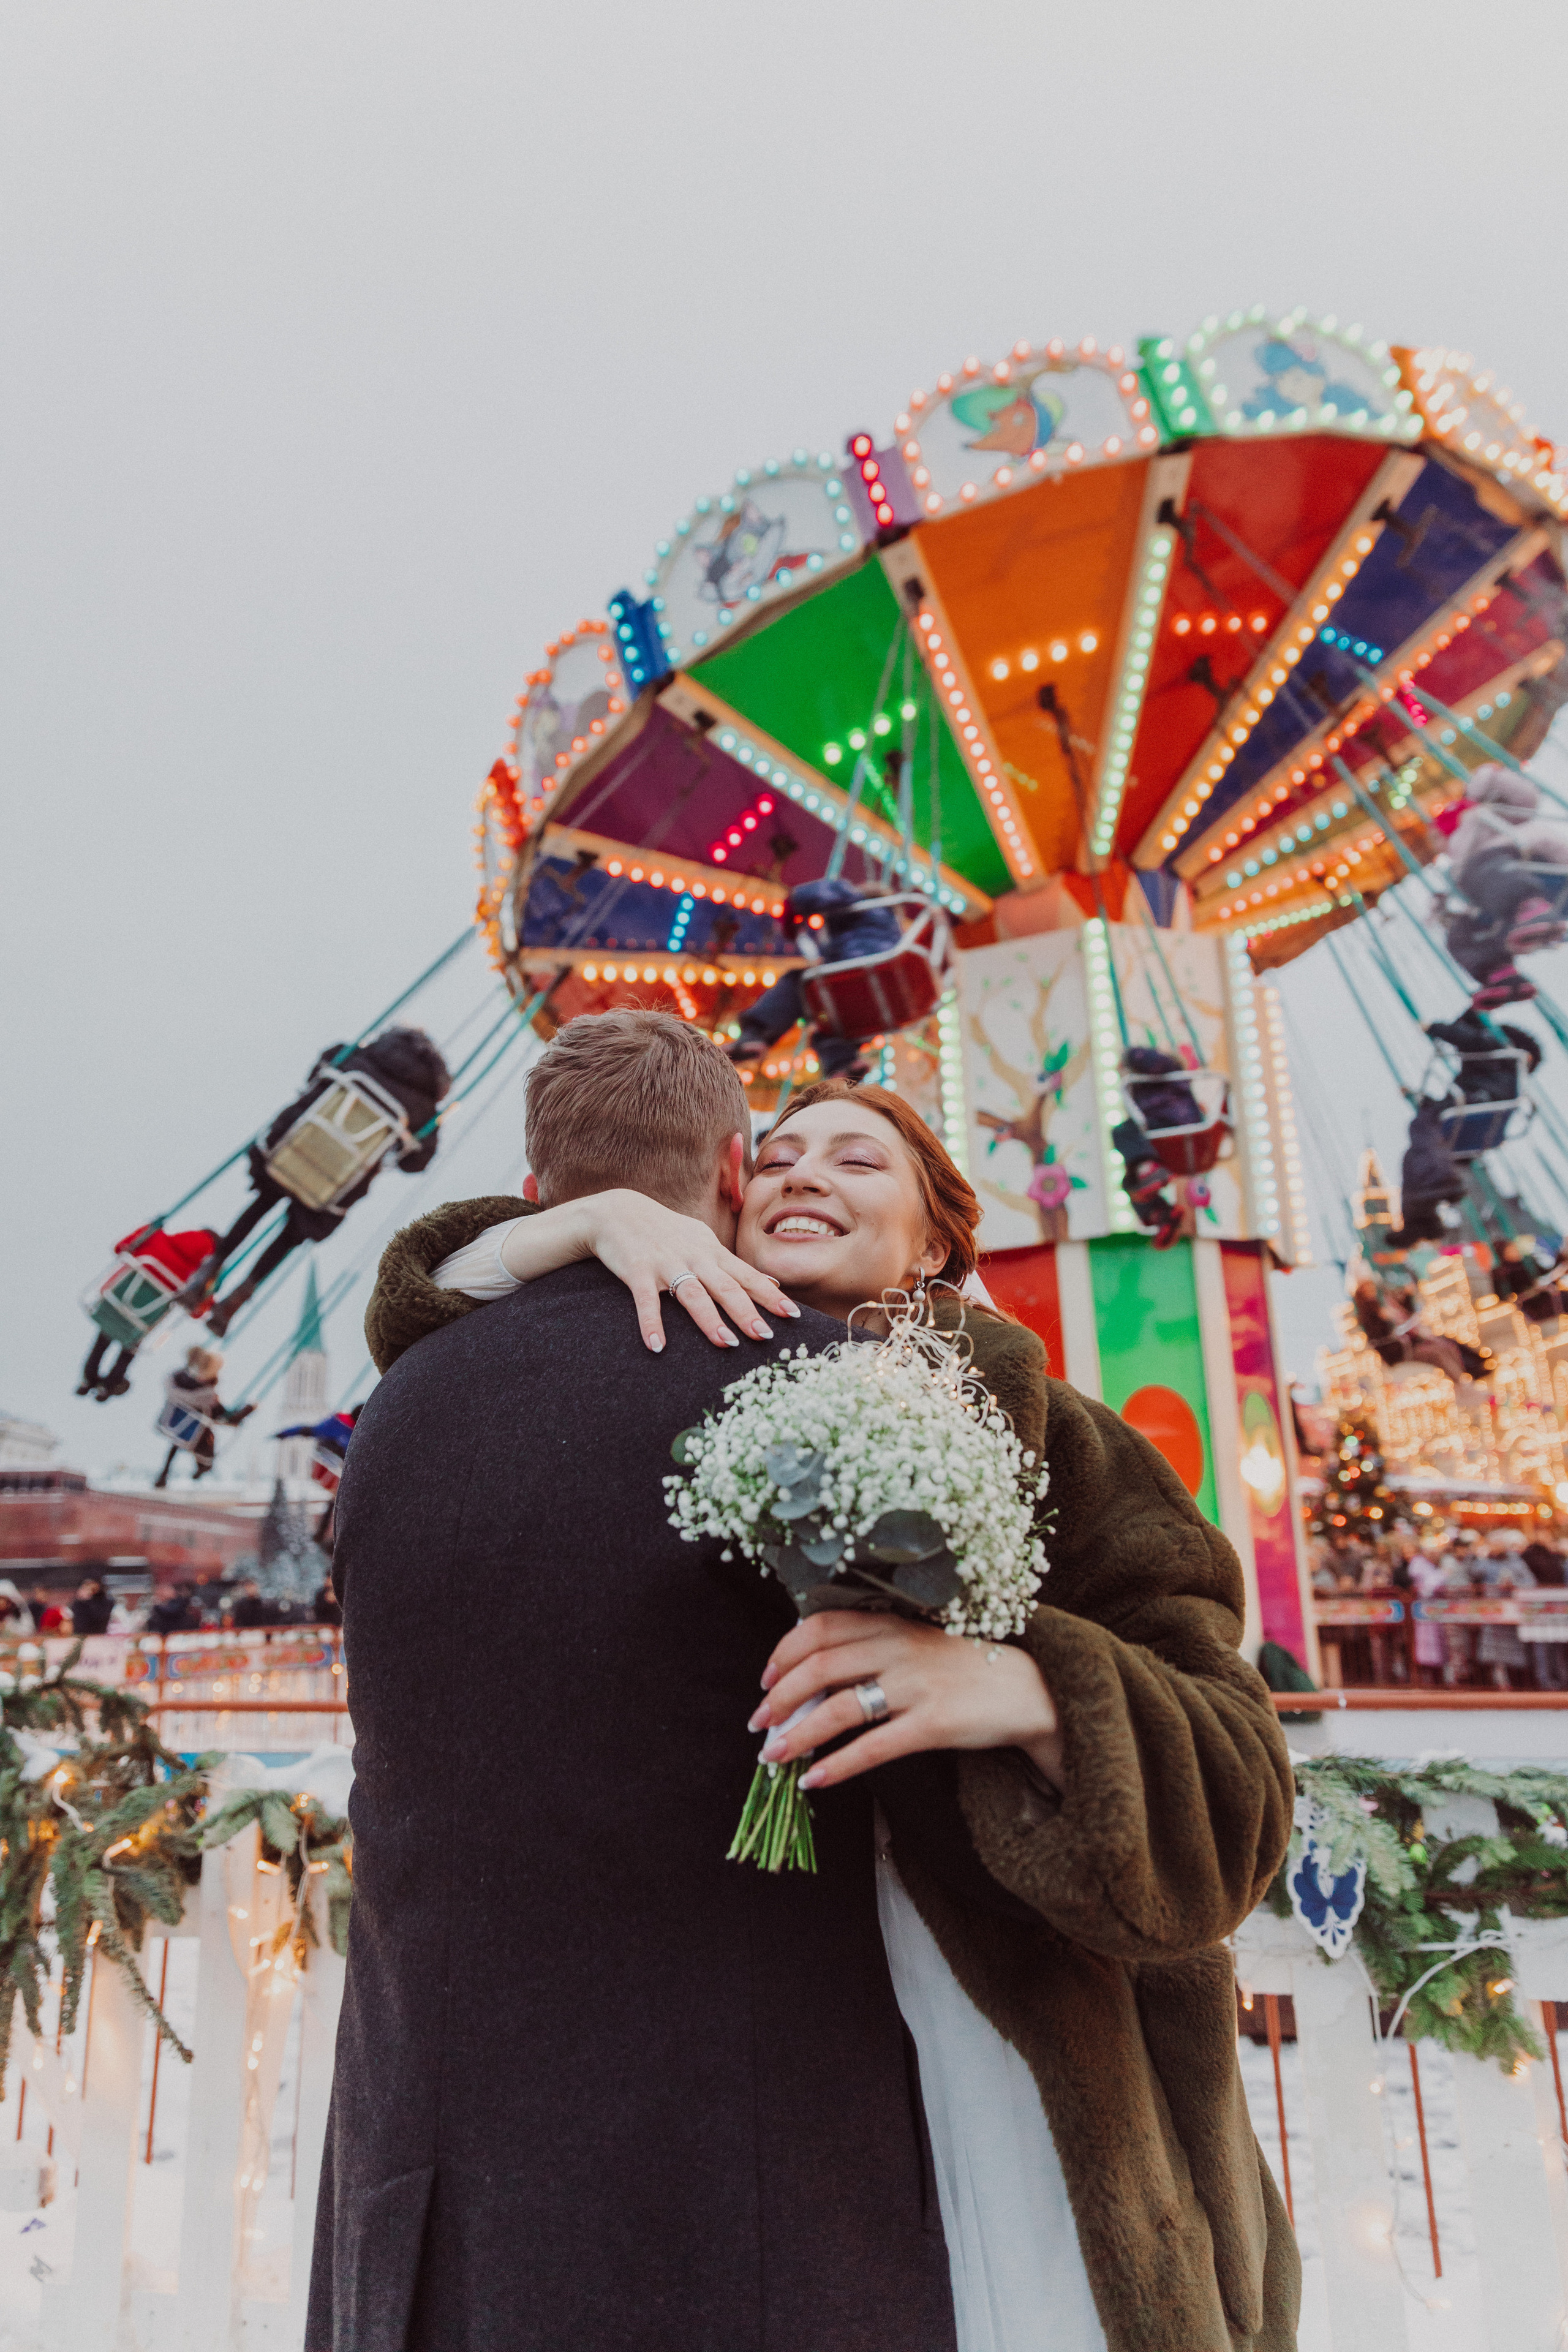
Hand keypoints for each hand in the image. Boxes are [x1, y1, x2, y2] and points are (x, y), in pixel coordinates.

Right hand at [501, 1189, 799, 1351]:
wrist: (617, 1211)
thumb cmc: (665, 1232)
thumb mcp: (702, 1241)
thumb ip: (733, 1265)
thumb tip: (771, 1282)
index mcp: (711, 1251)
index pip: (746, 1275)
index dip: (769, 1295)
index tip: (792, 1315)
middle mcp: (694, 1256)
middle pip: (725, 1286)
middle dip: (747, 1311)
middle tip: (765, 1336)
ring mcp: (665, 1262)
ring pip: (692, 1293)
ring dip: (709, 1319)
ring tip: (726, 1343)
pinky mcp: (637, 1270)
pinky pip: (647, 1300)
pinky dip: (652, 1323)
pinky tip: (657, 1346)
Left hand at [747, 1610, 1062, 1792]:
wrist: (1025, 1690)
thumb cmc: (959, 1668)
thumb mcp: (913, 1643)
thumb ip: (868, 1648)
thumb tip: (807, 1676)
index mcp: (889, 1623)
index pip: (819, 1627)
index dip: (783, 1653)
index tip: (764, 1680)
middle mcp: (898, 1648)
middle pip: (818, 1667)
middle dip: (779, 1699)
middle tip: (758, 1724)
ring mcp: (915, 1686)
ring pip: (838, 1708)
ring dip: (797, 1735)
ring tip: (773, 1757)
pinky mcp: (933, 1723)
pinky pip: (873, 1748)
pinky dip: (837, 1765)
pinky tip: (814, 1780)